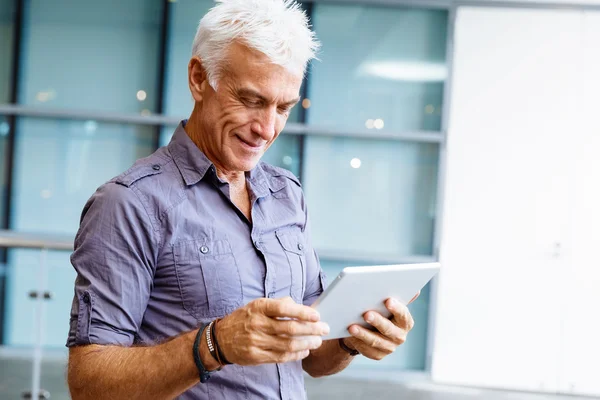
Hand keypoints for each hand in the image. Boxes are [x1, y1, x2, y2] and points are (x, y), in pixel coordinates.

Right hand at [215, 297, 329, 365]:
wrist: (221, 339)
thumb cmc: (244, 318)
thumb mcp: (257, 305)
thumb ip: (278, 304)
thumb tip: (300, 306)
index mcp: (258, 307)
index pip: (284, 308)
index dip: (302, 312)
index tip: (317, 315)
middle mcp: (257, 324)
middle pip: (290, 328)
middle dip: (311, 329)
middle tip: (324, 329)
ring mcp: (256, 341)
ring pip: (288, 344)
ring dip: (307, 343)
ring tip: (317, 341)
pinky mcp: (256, 356)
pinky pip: (281, 357)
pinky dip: (296, 354)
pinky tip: (304, 351)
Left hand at [344, 294, 417, 360]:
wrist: (368, 329)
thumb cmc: (379, 311)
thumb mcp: (387, 304)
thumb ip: (398, 297)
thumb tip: (416, 290)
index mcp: (405, 322)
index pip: (403, 315)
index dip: (397, 309)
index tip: (388, 300)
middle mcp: (399, 336)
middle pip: (389, 329)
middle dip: (377, 321)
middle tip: (366, 314)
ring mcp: (389, 347)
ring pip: (376, 341)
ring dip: (363, 333)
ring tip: (352, 327)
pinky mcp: (378, 355)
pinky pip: (367, 349)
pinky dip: (358, 342)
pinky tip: (350, 335)